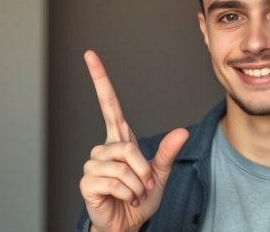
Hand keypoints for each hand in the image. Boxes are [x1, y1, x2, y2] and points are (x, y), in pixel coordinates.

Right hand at [79, 50, 188, 231]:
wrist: (127, 224)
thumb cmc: (139, 197)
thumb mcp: (160, 174)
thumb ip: (168, 152)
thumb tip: (182, 131)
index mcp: (120, 140)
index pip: (108, 104)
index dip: (99, 79)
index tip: (90, 55)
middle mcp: (103, 148)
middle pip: (127, 147)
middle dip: (143, 169)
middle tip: (143, 185)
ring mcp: (93, 164)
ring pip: (122, 166)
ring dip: (136, 184)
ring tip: (132, 193)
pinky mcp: (87, 181)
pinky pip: (114, 181)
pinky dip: (126, 193)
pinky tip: (122, 198)